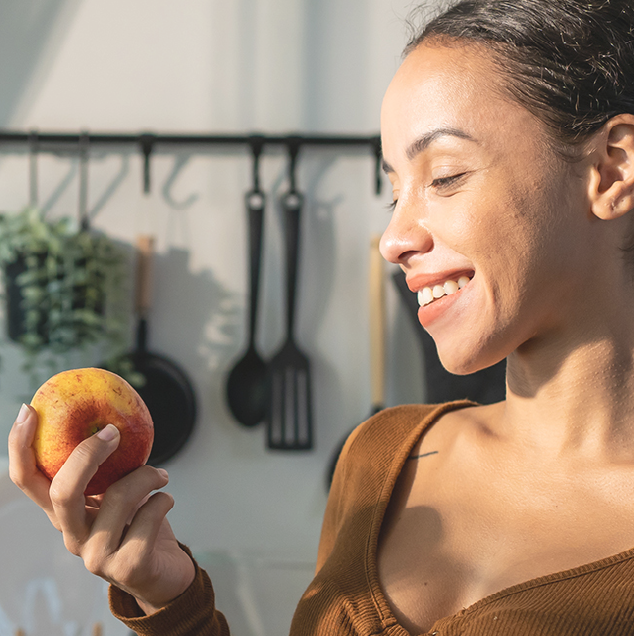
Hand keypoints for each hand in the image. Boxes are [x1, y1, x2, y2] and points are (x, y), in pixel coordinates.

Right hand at [8, 403, 195, 614]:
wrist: (165, 572)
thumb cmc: (139, 523)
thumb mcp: (118, 491)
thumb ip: (108, 467)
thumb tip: (108, 418)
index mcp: (64, 514)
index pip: (28, 481)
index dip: (20, 447)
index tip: (28, 410)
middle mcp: (72, 536)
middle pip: (62, 492)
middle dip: (87, 455)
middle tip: (114, 432)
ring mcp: (96, 556)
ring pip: (117, 498)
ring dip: (147, 476)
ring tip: (161, 475)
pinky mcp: (128, 568)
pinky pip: (148, 518)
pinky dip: (162, 501)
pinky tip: (165, 501)